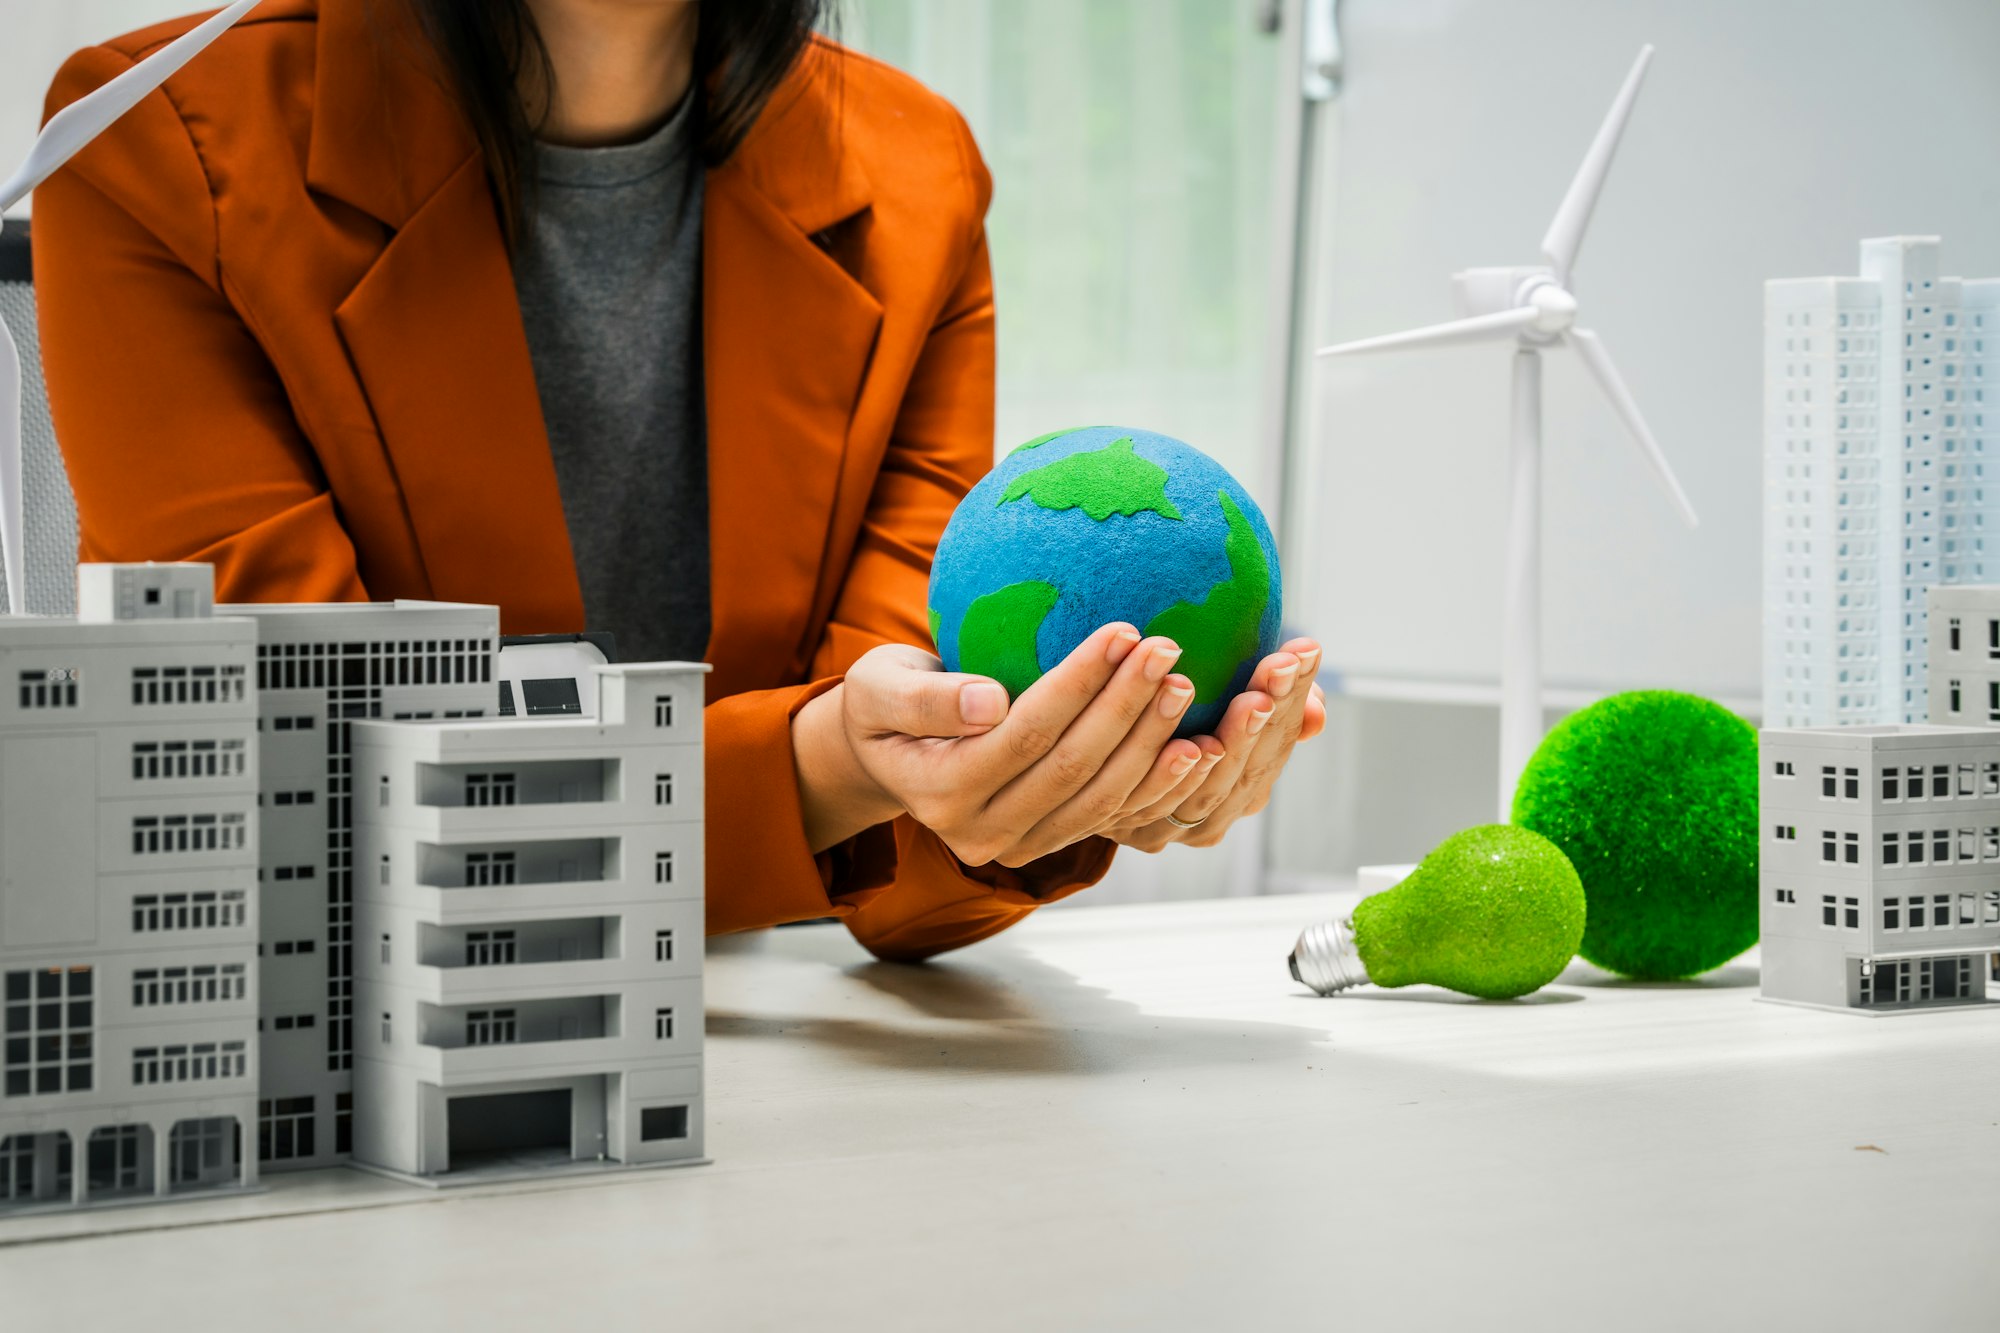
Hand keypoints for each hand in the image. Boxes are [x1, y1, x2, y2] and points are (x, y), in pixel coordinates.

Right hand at [793, 624, 1211, 866]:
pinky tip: (1192, 747)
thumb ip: (927, 699)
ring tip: (1185, 687)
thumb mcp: (879, 688)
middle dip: (1125, 708)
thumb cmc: (881, 703)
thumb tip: (990, 702)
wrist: (884, 756)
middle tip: (1168, 651)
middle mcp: (979, 834)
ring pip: (1098, 799)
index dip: (1079, 685)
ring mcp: (1015, 848)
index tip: (1123, 630)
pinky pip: (1108, 816)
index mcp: (940, 792)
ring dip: (1149, 744)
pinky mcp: (1045, 844)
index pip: (1026, 733)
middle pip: (1070, 768)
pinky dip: (1152, 784)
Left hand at [1101, 638, 1326, 851]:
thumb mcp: (1220, 704)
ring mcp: (1170, 827)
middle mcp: (1211, 817)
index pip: (1276, 745)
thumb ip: (1272, 705)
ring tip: (1251, 697)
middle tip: (1282, 669)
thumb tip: (1318, 716)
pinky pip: (1159, 805)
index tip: (1302, 652)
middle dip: (1273, 716)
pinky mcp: (1125, 826)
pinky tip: (1191, 742)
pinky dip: (1179, 775)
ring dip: (1236, 740)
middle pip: (1251, 768)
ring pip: (1213, 788)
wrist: (1079, 756)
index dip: (1292, 701)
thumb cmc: (1165, 715)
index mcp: (1242, 789)